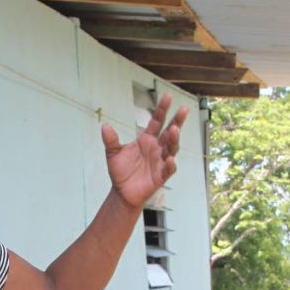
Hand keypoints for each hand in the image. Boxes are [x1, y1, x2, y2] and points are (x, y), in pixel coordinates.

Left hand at [101, 93, 188, 209]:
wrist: (122, 193)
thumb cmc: (120, 172)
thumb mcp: (113, 153)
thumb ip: (111, 140)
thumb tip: (104, 126)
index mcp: (147, 140)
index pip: (157, 121)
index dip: (162, 109)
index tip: (167, 96)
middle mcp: (157, 148)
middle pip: (170, 132)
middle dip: (177, 121)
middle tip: (184, 109)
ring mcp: (160, 161)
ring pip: (172, 148)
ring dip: (175, 140)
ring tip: (174, 130)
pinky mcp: (161, 176)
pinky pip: (168, 169)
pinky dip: (170, 164)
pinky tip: (170, 158)